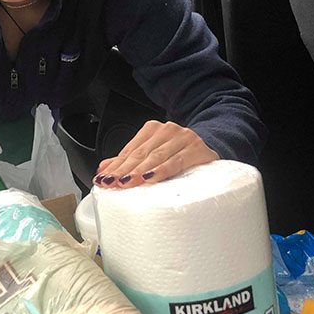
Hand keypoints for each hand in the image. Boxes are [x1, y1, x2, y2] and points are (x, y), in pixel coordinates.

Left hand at [93, 121, 217, 188]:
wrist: (211, 150)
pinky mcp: (197, 149)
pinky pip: (176, 161)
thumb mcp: (152, 155)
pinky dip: (162, 170)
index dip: (115, 166)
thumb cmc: (179, 155)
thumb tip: (103, 168)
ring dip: (139, 171)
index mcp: (152, 129)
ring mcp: (183, 138)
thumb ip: (129, 161)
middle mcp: (167, 130)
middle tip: (111, 183)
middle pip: (140, 154)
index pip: (129, 150)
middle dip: (124, 170)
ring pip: (156, 157)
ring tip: (127, 182)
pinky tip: (151, 177)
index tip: (103, 179)